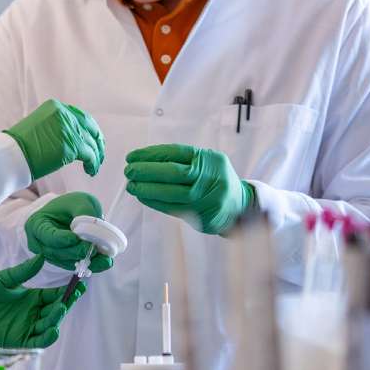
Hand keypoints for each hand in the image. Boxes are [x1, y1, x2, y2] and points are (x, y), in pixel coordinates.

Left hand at [0, 255, 87, 348]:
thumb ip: (24, 271)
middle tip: (71, 297)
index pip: (56, 295)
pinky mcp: (20, 339)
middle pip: (56, 311)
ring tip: (60, 309)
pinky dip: (47, 338)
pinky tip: (52, 330)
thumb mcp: (5, 278)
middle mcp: (34, 313)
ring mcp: (28, 326)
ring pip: (50, 325)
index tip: (79, 285)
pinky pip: (38, 341)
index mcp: (34, 297)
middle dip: (65, 304)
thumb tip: (41, 256)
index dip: (68, 292)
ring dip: (57, 319)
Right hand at [2, 99, 104, 179]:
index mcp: (55, 107)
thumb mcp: (39, 127)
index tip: (94, 139)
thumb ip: (56, 127)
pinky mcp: (70, 146)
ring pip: (91, 143)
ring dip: (96, 156)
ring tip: (94, 167)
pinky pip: (90, 155)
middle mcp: (64, 114)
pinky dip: (93, 164)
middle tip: (100, 153)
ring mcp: (68, 129)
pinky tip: (91, 171)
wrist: (9, 155)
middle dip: (97, 141)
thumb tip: (71, 137)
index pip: (81, 117)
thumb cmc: (20, 146)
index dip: (90, 129)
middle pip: (90, 127)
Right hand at [25, 192, 113, 273]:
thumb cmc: (71, 205)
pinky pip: (75, 266)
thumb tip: (92, 230)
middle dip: (75, 252)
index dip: (61, 239)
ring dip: (85, 261)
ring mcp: (50, 255)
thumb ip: (85, 212)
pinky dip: (90, 265)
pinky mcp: (63, 262)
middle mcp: (39, 243)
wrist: (71, 213)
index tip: (75, 238)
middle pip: (56, 252)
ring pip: (66, 262)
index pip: (46, 235)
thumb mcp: (80, 201)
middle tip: (92, 249)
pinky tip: (103, 262)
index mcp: (37, 224)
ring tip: (103, 257)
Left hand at [124, 144, 256, 234]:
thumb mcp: (207, 162)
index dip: (151, 154)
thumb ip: (182, 160)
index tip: (133, 156)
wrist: (240, 206)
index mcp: (209, 159)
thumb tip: (146, 161)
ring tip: (132, 185)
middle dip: (147, 171)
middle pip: (173, 173)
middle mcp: (210, 177)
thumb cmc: (216, 180)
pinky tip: (143, 197)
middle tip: (129, 171)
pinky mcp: (202, 216)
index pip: (175, 153)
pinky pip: (173, 209)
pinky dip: (155, 203)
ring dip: (147, 189)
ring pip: (171, 193)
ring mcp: (207, 198)